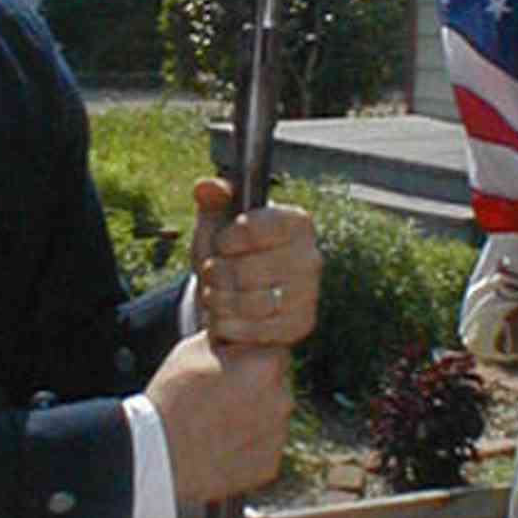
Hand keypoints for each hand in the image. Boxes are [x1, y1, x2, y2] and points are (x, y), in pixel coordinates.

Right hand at [146, 331, 292, 502]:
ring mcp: (277, 436)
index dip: (254, 359)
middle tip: (221, 398)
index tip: (234, 369)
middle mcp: (282, 400)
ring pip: (271, 418)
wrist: (160, 456)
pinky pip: (264, 448)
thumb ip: (227, 340)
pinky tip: (220, 446)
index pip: (276, 353)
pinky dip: (249, 447)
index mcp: (266, 366)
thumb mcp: (191, 349)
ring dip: (254, 418)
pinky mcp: (269, 465)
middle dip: (257, 389)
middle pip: (278, 386)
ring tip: (217, 425)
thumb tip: (236, 335)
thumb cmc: (172, 398)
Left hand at [190, 177, 320, 346]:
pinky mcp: (301, 325)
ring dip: (220, 301)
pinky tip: (226, 318)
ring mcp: (309, 294)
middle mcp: (311, 257)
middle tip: (213, 274)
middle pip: (247, 270)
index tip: (221, 244)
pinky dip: (229, 326)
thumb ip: (212, 199)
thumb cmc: (229, 255)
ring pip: (250, 303)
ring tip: (215, 295)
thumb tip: (206, 186)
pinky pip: (255, 330)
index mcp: (296, 222)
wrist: (234, 300)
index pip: (253, 228)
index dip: (227, 239)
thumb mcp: (216, 222)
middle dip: (217, 275)